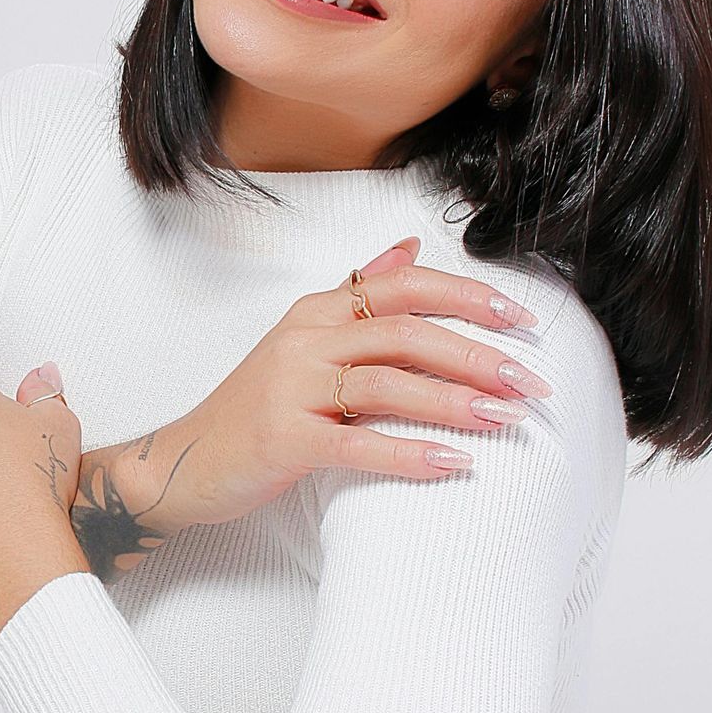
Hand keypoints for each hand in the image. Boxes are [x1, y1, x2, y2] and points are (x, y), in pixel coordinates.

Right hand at [76, 238, 550, 556]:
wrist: (182, 464)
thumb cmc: (252, 409)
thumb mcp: (302, 341)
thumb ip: (356, 294)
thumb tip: (410, 248)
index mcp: (316, 313)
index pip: (402, 288)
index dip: (466, 298)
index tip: (521, 319)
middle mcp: (304, 341)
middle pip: (404, 332)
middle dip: (476, 353)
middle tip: (529, 380)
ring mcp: (290, 388)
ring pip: (387, 383)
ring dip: (455, 401)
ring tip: (506, 419)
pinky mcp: (283, 439)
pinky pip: (357, 443)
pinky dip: (410, 453)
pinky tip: (454, 464)